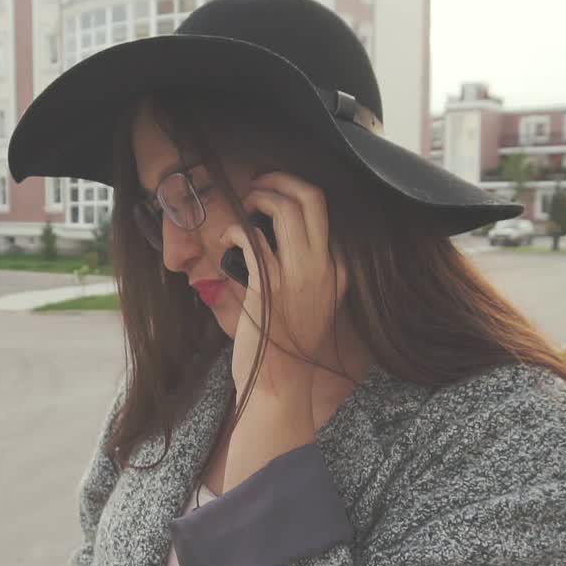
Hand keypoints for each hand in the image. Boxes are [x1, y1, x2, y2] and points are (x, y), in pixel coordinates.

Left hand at [221, 172, 349, 400]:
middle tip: (258, 185)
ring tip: (244, 206)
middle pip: (312, 197)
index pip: (325, 213)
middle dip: (280, 180)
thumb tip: (279, 242)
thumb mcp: (316, 305)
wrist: (280, 384)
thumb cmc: (288, 347)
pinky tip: (227, 238)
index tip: (275, 194)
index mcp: (338, 270)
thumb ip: (310, 274)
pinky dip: (235, 229)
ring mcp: (297, 276)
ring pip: (285, 208)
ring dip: (259, 197)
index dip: (296, 193)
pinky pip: (251, 238)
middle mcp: (323, 267)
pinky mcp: (269, 286)